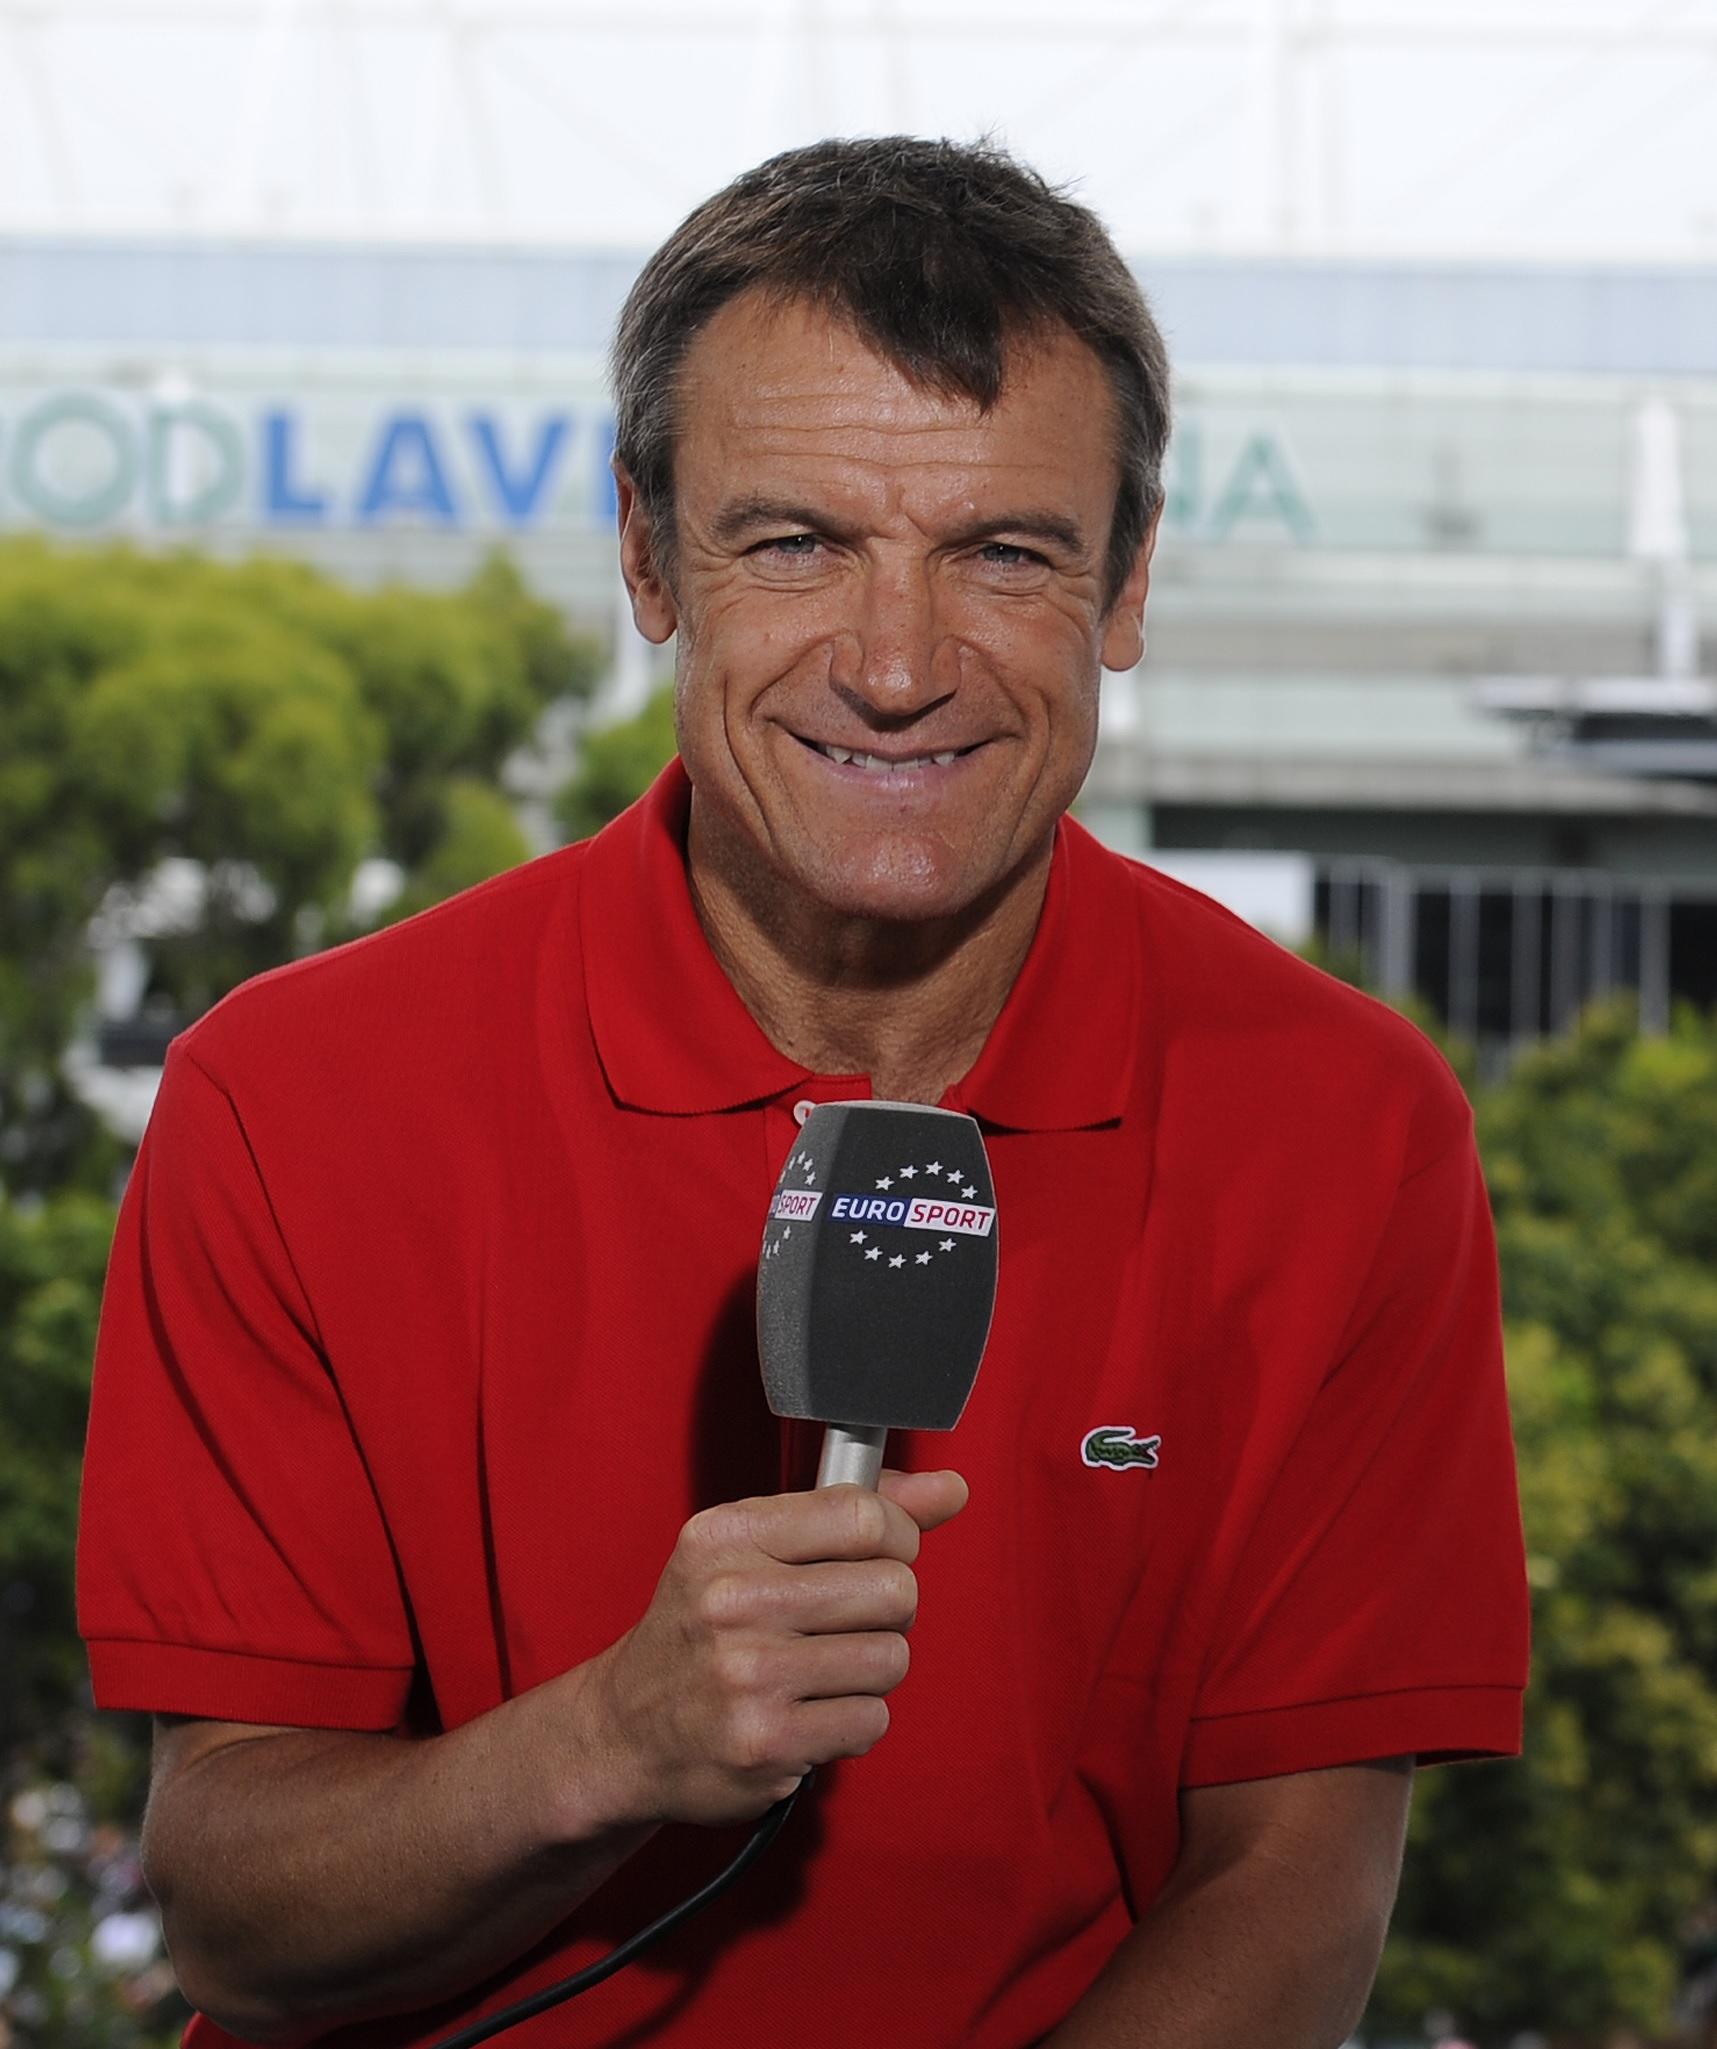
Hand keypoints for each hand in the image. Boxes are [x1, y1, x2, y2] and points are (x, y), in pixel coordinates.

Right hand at [575, 1470, 968, 1829]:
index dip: (899, 1535)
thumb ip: (853, 1513)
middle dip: (890, 1608)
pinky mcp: (766, 1743)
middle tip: (850, 1620)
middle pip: (894, 1589)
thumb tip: (951, 1488)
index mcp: (727, 1537)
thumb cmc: (703, 1628)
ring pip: (891, 1658)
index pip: (863, 1515)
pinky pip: (871, 1719)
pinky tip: (812, 1711)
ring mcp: (748, 1676)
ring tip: (825, 1669)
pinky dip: (855, 1719)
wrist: (625, 1731)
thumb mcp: (752, 1550)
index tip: (884, 1552)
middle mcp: (733, 1601)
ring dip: (873, 1668)